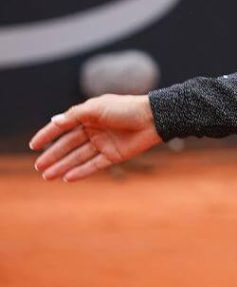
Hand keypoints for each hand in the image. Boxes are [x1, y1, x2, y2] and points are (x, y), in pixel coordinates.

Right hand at [29, 94, 163, 182]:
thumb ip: (74, 116)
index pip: (63, 127)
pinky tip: (67, 178)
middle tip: (38, 167)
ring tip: (47, 176)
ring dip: (63, 166)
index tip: (33, 145)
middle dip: (53, 155)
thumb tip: (54, 121)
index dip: (48, 135)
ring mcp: (104, 143)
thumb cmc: (125, 108)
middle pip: (69, 145)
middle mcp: (95, 130)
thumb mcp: (96, 108)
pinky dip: (80, 172)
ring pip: (79, 157)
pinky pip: (94, 165)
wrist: (153, 118)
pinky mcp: (114, 155)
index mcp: (89, 116)